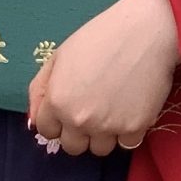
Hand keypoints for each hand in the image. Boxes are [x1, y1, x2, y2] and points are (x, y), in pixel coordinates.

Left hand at [29, 0, 179, 156]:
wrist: (146, 32)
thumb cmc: (100, 37)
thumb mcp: (59, 56)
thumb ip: (40, 90)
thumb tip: (34, 121)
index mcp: (57, 101)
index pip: (46, 131)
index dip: (56, 120)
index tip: (69, 108)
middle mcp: (79, 119)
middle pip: (72, 147)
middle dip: (78, 132)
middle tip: (92, 109)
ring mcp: (108, 126)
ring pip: (100, 149)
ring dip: (103, 134)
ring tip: (113, 107)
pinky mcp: (136, 128)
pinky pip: (126, 143)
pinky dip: (128, 131)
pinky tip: (130, 107)